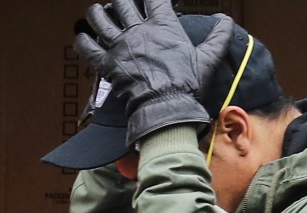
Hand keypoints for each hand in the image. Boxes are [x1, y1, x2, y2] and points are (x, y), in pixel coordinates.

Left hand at [82, 0, 235, 145]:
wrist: (166, 108)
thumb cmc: (187, 85)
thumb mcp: (209, 58)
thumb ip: (219, 36)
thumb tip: (226, 19)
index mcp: (163, 25)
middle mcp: (139, 31)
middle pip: (122, 3)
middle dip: (120, 1)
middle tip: (120, 3)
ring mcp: (121, 46)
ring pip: (101, 20)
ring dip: (96, 13)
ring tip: (96, 11)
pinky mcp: (107, 65)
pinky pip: (88, 48)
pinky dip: (82, 41)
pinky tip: (81, 36)